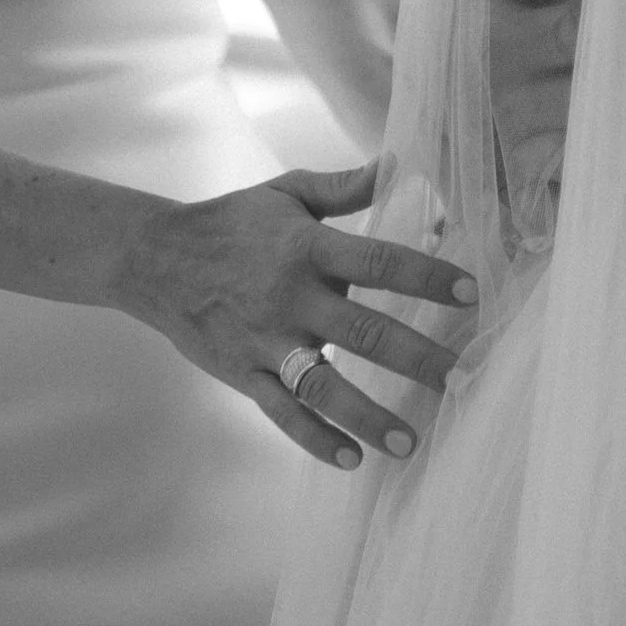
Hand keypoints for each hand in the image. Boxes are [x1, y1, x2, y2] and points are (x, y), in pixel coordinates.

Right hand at [115, 162, 478, 466]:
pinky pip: (282, 413)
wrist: (155, 259)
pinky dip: (315, 438)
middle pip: (362, 330)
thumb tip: (399, 166)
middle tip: (457, 376)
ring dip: (368, 415)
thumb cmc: (233, 222)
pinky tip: (351, 459)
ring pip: (323, 386)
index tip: (471, 293)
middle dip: (414, 355)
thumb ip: (344, 187)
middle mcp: (290, 297)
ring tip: (411, 441)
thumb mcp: (286, 193)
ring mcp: (264, 341)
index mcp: (307, 248)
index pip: (378, 261)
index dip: (427, 275)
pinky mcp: (242, 374)